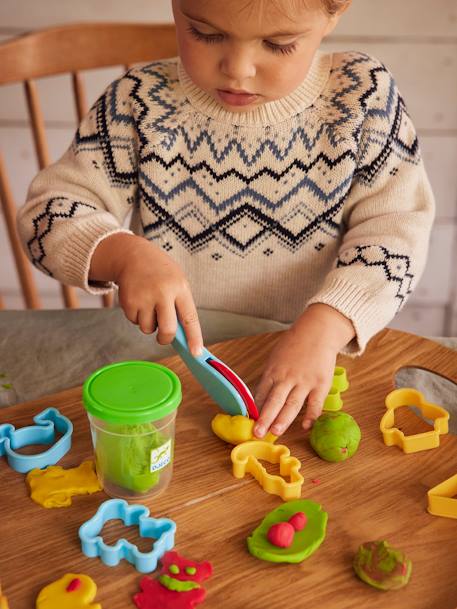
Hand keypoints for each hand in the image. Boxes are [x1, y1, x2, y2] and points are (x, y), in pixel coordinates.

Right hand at [89, 233, 202, 354]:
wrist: (133, 255)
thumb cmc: (160, 273)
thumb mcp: (177, 282)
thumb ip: (180, 306)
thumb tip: (180, 337)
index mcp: (180, 288)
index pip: (190, 318)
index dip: (194, 338)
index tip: (196, 353)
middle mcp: (162, 293)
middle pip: (167, 330)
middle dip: (165, 339)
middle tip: (163, 337)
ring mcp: (144, 297)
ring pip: (148, 328)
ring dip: (149, 324)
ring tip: (149, 305)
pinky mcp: (128, 301)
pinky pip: (134, 322)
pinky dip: (137, 317)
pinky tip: (138, 301)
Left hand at [253, 304, 354, 436]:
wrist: (317, 331)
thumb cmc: (294, 345)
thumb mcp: (276, 358)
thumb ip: (270, 378)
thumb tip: (260, 398)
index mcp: (273, 371)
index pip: (260, 394)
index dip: (254, 410)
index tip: (248, 424)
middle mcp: (287, 377)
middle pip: (274, 401)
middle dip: (264, 418)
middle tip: (257, 433)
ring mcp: (304, 381)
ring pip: (292, 404)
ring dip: (283, 419)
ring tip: (275, 432)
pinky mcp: (320, 384)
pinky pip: (315, 403)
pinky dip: (311, 416)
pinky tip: (306, 427)